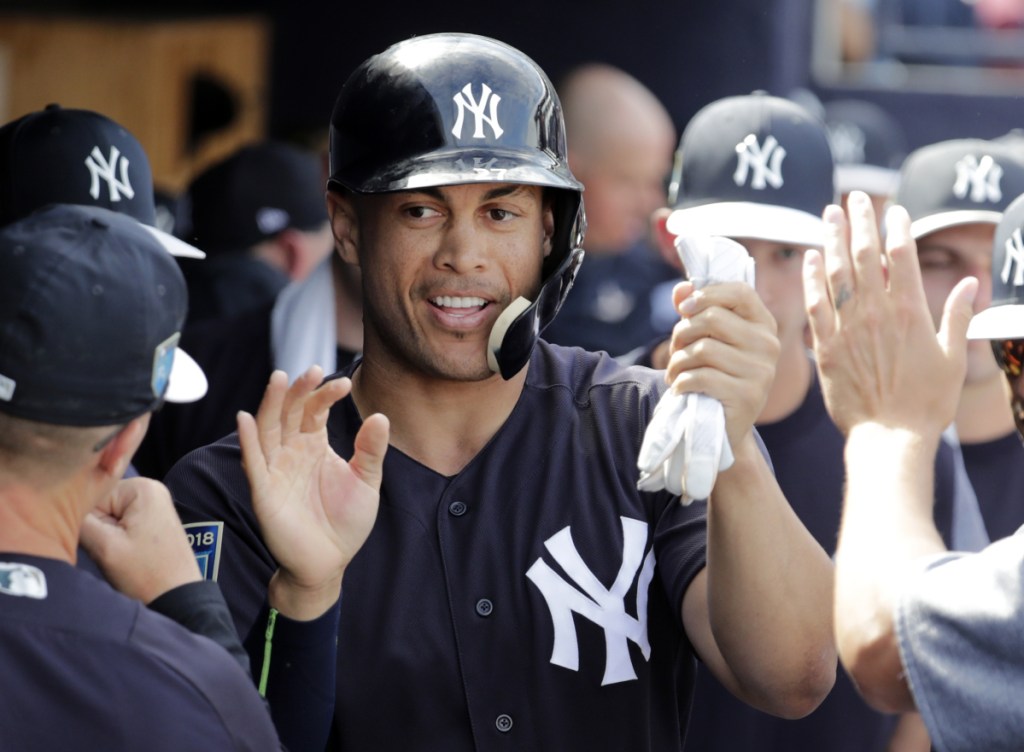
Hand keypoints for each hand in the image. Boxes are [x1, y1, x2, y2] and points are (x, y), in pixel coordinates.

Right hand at [80, 477, 200, 602]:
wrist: (177, 599)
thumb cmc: (146, 574)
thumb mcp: (105, 546)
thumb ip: (79, 520)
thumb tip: (59, 506)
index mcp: (142, 487)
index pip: (90, 493)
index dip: (86, 521)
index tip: (102, 542)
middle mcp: (150, 489)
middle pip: (99, 503)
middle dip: (97, 528)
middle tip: (113, 550)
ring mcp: (153, 505)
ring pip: (106, 516)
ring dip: (104, 536)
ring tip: (121, 553)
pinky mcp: (151, 521)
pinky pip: (119, 524)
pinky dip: (115, 540)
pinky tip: (127, 554)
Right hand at [238, 367, 388, 619]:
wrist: (329, 564)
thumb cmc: (345, 522)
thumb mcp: (367, 482)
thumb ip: (371, 451)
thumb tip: (381, 416)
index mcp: (314, 446)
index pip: (314, 410)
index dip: (325, 394)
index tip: (344, 383)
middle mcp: (291, 452)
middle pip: (288, 412)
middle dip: (298, 390)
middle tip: (313, 370)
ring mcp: (275, 470)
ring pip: (268, 429)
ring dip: (271, 403)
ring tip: (279, 378)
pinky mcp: (264, 493)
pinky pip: (254, 463)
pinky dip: (249, 441)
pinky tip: (246, 418)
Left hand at [664, 279, 778, 447]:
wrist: (725, 427)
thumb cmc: (715, 375)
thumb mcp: (708, 339)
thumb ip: (695, 310)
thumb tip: (682, 288)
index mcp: (764, 324)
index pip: (740, 292)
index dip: (706, 294)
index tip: (684, 308)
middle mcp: (769, 345)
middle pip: (713, 318)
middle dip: (683, 332)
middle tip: (676, 350)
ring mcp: (762, 371)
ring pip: (703, 349)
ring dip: (678, 361)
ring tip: (676, 372)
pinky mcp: (747, 396)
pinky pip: (701, 377)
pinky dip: (681, 381)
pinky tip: (680, 388)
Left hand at [802, 191, 977, 437]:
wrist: (890, 438)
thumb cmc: (926, 404)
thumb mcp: (952, 359)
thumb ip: (957, 317)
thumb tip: (968, 282)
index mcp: (910, 313)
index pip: (900, 256)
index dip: (896, 228)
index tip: (893, 209)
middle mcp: (875, 315)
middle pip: (864, 256)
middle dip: (859, 222)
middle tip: (854, 197)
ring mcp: (847, 329)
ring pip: (835, 274)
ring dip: (831, 240)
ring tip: (828, 214)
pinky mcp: (824, 348)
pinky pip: (814, 306)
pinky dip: (811, 279)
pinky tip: (809, 258)